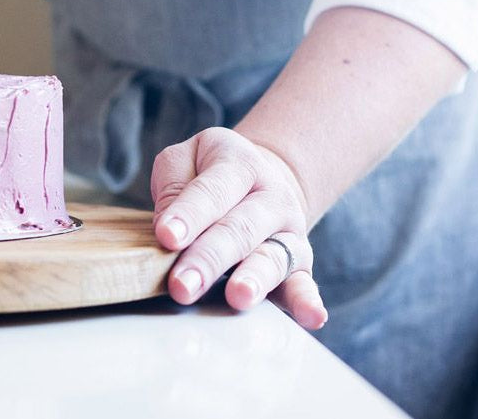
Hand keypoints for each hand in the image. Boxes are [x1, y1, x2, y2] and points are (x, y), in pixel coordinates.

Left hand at [151, 126, 327, 329]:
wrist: (258, 178)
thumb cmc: (208, 172)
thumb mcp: (185, 160)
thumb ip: (173, 186)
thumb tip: (168, 231)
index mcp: (239, 163)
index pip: (212, 191)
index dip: (189, 214)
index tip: (166, 236)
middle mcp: (271, 197)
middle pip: (238, 229)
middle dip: (209, 259)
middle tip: (182, 284)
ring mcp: (288, 232)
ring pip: (271, 258)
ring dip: (254, 280)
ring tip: (238, 296)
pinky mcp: (299, 264)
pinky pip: (304, 284)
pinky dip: (307, 301)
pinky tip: (311, 317)